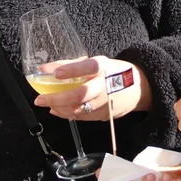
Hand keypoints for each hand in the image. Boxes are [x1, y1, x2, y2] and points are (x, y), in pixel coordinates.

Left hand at [33, 56, 151, 119]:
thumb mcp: (97, 62)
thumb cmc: (113, 72)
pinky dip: (68, 114)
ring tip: (47, 104)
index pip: (88, 67)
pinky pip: (83, 117)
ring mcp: (106, 103)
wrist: (140, 89)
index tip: (56, 73)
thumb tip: (44, 69)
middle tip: (40, 99)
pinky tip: (58, 110)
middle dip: (57, 98)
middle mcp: (105, 86)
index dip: (71, 70)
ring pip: (79, 110)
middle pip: (80, 94)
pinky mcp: (105, 116)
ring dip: (59, 109)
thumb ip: (72, 65)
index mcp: (104, 68)